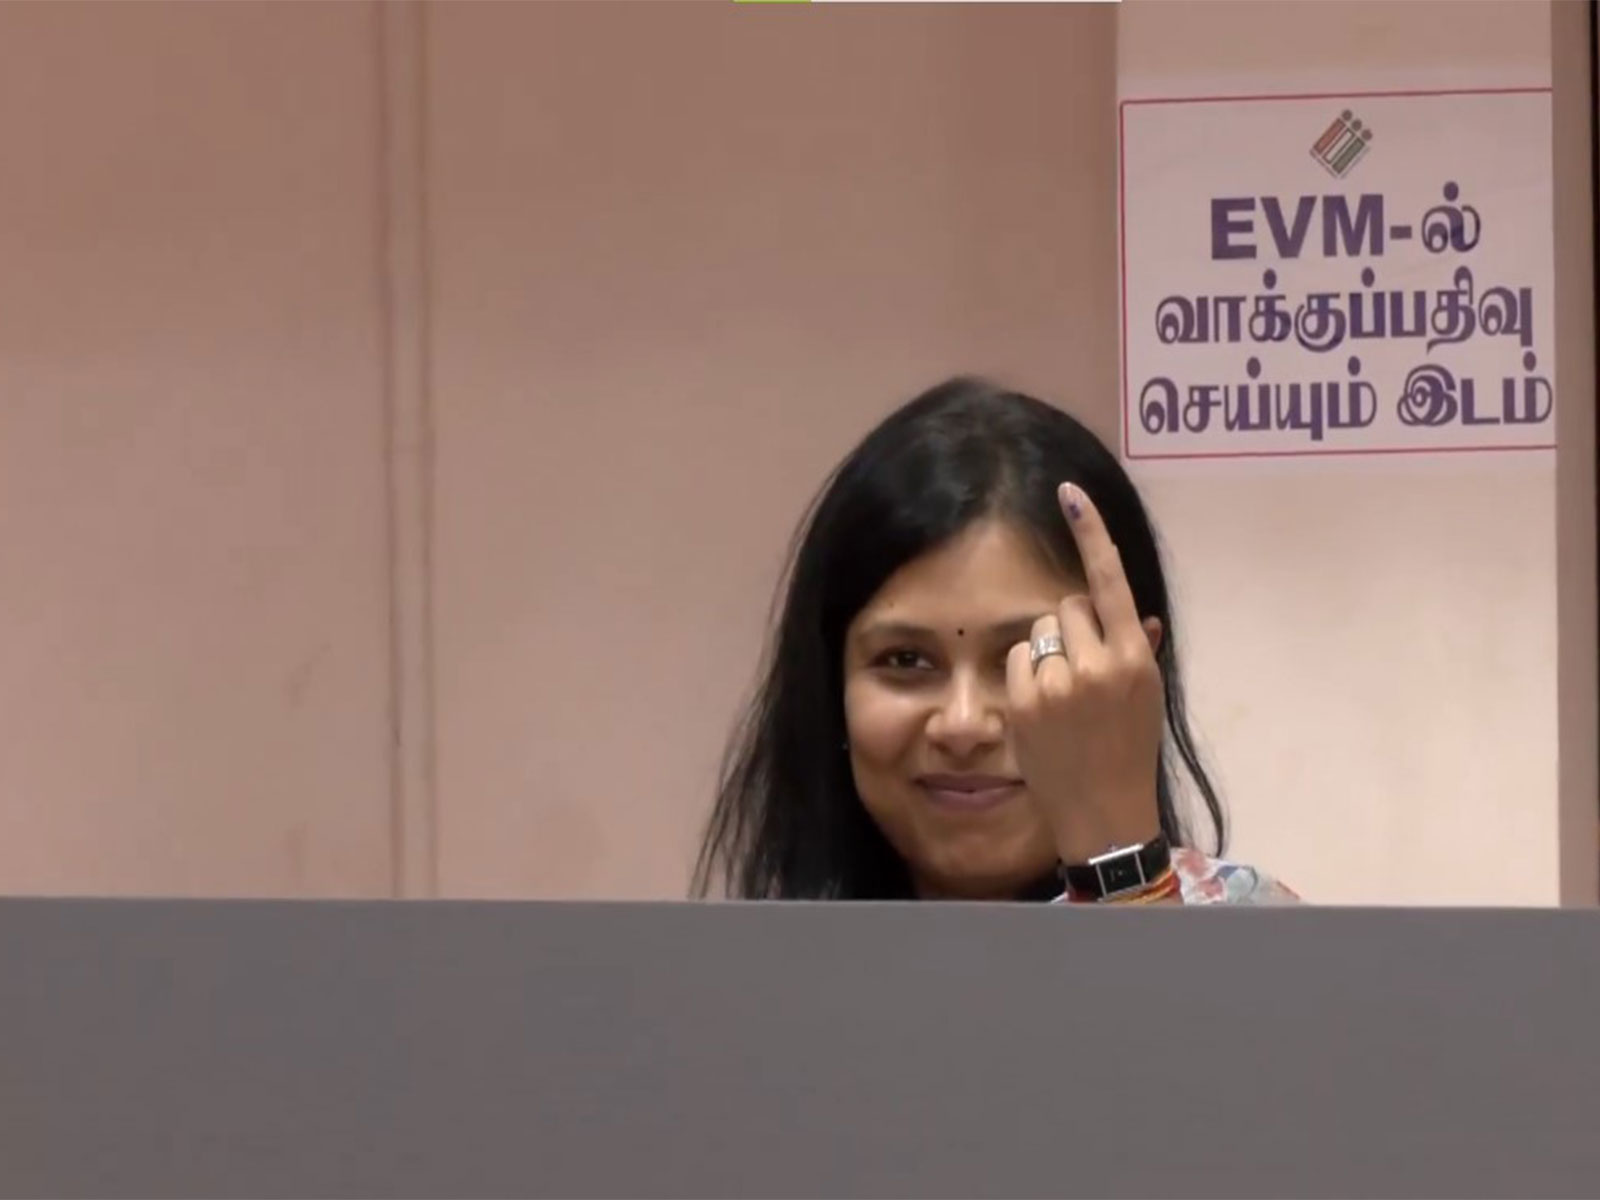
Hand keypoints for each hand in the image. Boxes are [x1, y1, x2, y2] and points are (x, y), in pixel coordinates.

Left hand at [1005, 483, 1165, 863]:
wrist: (1105, 813)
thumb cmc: (1129, 751)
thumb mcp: (1145, 698)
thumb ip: (1138, 650)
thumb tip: (1141, 617)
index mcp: (1135, 657)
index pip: (1109, 580)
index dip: (1090, 532)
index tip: (1069, 493)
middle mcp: (1098, 663)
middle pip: (1066, 606)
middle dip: (1070, 629)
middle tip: (1081, 673)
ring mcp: (1059, 682)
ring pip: (1039, 632)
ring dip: (1047, 653)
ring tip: (1063, 697)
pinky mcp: (1027, 701)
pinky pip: (1016, 659)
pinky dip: (1025, 675)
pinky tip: (1042, 709)